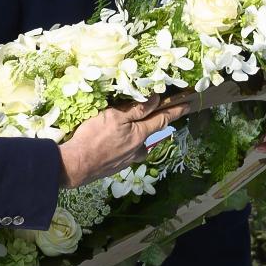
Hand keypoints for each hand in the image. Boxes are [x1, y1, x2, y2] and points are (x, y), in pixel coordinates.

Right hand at [58, 96, 191, 187]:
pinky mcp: (117, 166)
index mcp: (139, 134)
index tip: (187, 105)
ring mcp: (128, 159)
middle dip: (160, 121)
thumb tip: (156, 100)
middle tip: (166, 113)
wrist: (77, 165)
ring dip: (143, 136)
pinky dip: (130, 145)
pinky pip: (129, 152)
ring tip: (139, 129)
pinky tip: (120, 143)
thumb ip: (136, 109)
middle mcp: (138, 148)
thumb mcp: (115, 117)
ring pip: (141, 145)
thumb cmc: (94, 137)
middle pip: (152, 132)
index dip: (175, 111)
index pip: (162, 119)